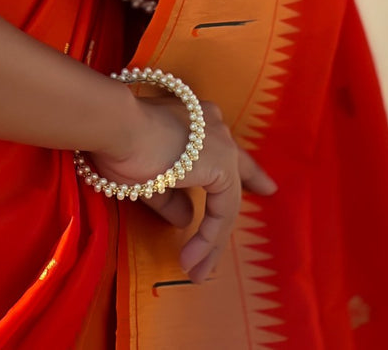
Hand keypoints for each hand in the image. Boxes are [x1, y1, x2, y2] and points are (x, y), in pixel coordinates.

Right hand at [89, 98, 277, 284]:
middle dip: (252, 180)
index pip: (218, 143)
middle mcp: (211, 125)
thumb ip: (170, 197)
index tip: (253, 168)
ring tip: (195, 269)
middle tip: (269, 189)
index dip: (234, 158)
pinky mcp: (222, 166)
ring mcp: (220, 144)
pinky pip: (222, 213)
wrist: (117, 126)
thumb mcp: (145, 176)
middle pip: (234, 165)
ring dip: (211, 240)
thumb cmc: (121, 144)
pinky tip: (192, 258)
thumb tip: (187, 218)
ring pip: (226, 199)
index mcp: (191, 117)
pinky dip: (208, 239)